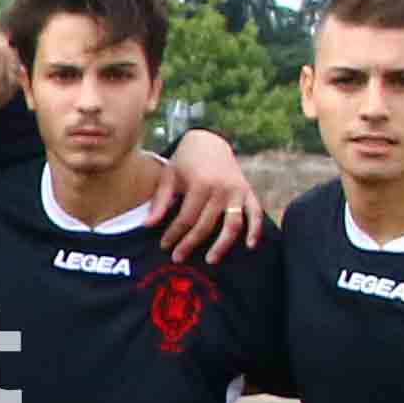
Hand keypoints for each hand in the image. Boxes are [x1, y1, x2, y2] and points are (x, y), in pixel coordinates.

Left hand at [149, 126, 267, 257]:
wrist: (209, 142)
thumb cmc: (185, 161)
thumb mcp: (169, 176)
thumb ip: (160, 202)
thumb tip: (147, 226)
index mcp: (200, 183)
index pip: (186, 218)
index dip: (174, 234)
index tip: (164, 246)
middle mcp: (221, 189)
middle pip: (206, 225)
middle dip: (190, 243)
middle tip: (178, 257)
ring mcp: (238, 191)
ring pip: (232, 225)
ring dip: (222, 245)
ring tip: (210, 260)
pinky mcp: (249, 192)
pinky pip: (256, 214)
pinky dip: (255, 230)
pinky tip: (250, 245)